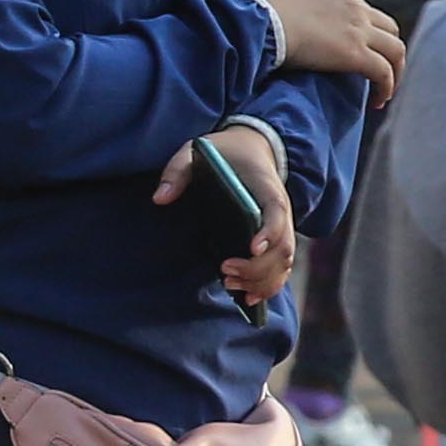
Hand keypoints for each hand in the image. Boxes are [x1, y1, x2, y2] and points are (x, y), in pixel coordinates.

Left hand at [152, 128, 303, 311]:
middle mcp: (281, 209)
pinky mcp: (277, 239)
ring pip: (284, 261)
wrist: (254, 147)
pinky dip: (269, 285)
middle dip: (257, 266)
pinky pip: (281, 267)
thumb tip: (160, 198)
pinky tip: (248, 298)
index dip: (269, 231)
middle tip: (225, 271)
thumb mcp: (197, 151)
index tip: (251, 247)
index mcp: (266, 186)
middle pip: (283, 246)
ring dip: (261, 279)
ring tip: (230, 285)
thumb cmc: (225, 152)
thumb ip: (178, 170)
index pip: (277, 210)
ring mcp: (282, 226)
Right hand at [251, 0, 404, 102]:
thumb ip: (300, 6)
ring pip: (395, 50)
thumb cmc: (262, 12)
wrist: (263, 20)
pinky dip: (386, 87)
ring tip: (383, 91)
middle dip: (388, 51)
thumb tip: (290, 21)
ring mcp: (358, 30)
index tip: (359, 53)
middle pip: (389, 29)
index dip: (368, 35)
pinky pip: (384, 72)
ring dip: (394, 71)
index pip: (365, 12)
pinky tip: (377, 102)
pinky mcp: (356, 54)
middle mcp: (355, 8)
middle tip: (378, 72)